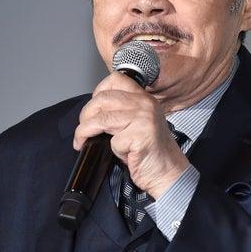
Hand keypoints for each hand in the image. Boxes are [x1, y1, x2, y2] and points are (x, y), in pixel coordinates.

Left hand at [73, 71, 189, 198]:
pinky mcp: (140, 136)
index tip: (94, 108)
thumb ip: (122, 111)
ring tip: (82, 141)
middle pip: (102, 99)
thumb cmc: (150, 151)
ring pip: (101, 119)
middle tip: (83, 130)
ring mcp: (143, 119)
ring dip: (86, 132)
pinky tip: (124, 154)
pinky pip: (113, 141)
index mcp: (144, 98)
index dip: (98, 91)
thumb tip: (93, 111)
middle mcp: (145, 104)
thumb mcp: (139, 122)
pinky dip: (114, 151)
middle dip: (85, 115)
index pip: (116, 79)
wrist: (168, 172)